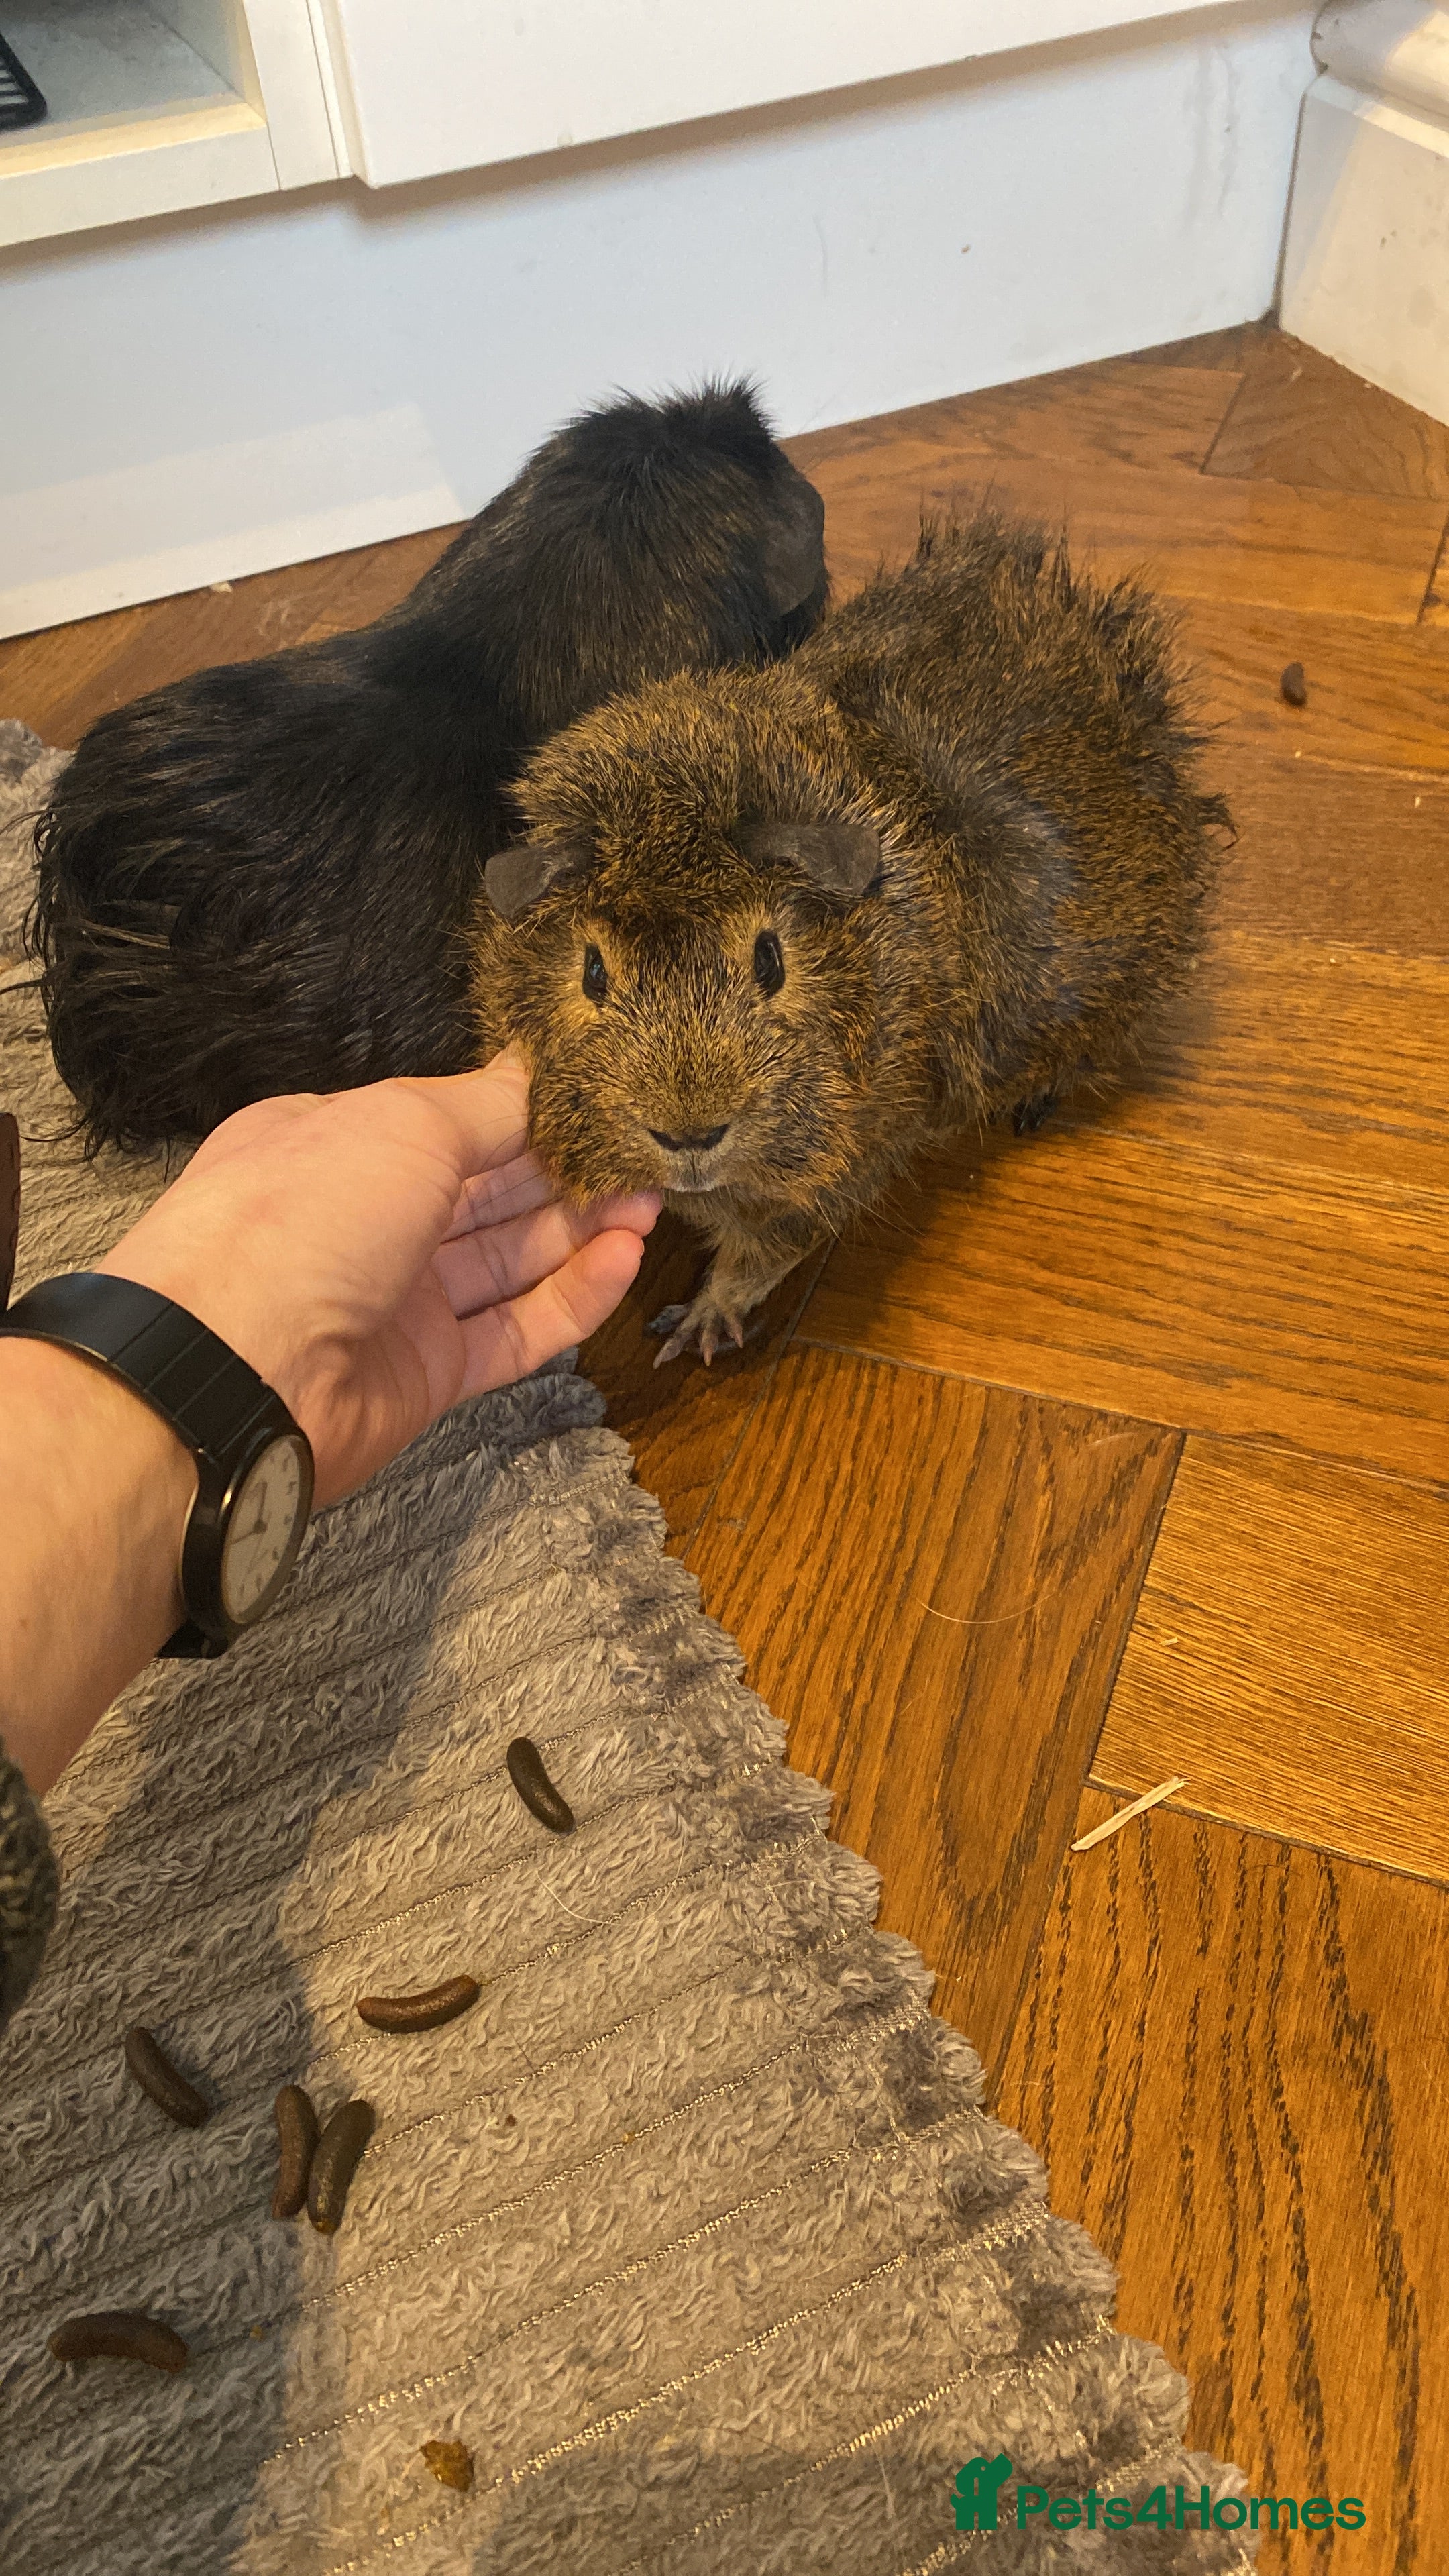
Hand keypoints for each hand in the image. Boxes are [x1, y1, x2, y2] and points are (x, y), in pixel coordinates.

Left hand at [97, 1051, 658, 1504]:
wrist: (236, 1371)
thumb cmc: (300, 1219)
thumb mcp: (402, 1124)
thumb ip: (486, 1105)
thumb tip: (537, 1073)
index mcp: (340, 1144)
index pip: (452, 1121)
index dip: (528, 1113)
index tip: (602, 1101)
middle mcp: (367, 1219)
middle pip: (487, 1191)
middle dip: (568, 1171)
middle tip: (646, 1153)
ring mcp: (397, 1300)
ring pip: (508, 1260)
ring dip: (581, 1230)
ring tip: (652, 1201)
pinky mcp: (428, 1372)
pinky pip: (515, 1329)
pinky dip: (572, 1298)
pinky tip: (624, 1260)